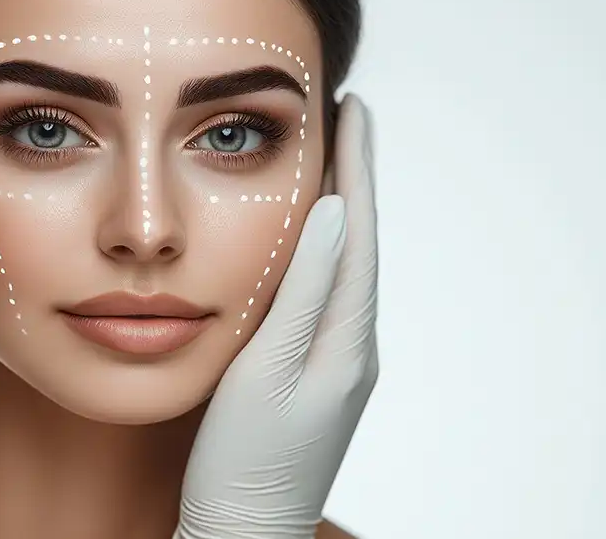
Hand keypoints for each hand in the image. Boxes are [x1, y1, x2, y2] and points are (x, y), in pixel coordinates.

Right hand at [176, 95, 377, 538]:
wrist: (245, 531)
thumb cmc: (245, 461)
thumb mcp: (267, 370)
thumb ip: (302, 292)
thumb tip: (334, 214)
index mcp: (347, 338)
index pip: (358, 233)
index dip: (358, 168)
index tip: (355, 109)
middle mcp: (354, 344)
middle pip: (359, 244)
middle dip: (355, 179)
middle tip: (346, 119)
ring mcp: (340, 361)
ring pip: (346, 268)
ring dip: (342, 213)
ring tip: (332, 164)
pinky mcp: (319, 374)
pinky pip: (330, 295)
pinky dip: (325, 255)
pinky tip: (312, 245)